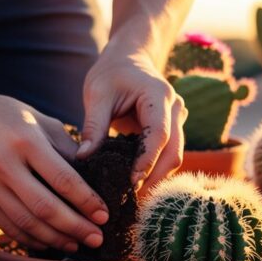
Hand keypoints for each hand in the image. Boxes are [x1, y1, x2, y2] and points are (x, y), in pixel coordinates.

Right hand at [0, 90, 107, 249]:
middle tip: (97, 239)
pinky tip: (48, 242)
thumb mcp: (38, 120)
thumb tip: (94, 180)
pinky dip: (30, 238)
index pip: (63, 179)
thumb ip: (65, 148)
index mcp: (25, 141)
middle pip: (45, 207)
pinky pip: (7, 225)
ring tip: (76, 244)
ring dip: (55, 238)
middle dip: (76, 227)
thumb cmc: (4, 114)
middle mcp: (3, 164)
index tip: (104, 215)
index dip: (87, 202)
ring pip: (26, 222)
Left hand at [79, 52, 187, 190]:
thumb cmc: (111, 73)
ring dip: (155, 178)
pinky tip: (135, 186)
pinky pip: (166, 156)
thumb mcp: (97, 94)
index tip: (130, 183)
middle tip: (131, 201)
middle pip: (174, 152)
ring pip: (173, 157)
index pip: (159, 135)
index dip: (146, 161)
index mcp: (159, 96)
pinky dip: (153, 172)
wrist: (129, 59)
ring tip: (132, 199)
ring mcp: (177, 120)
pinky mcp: (171, 131)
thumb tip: (83, 158)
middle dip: (155, 178)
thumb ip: (93, 125)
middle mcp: (175, 109)